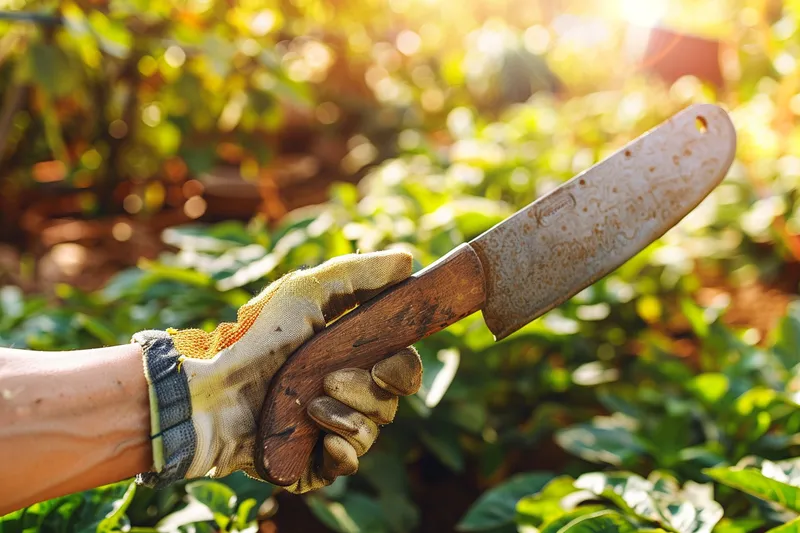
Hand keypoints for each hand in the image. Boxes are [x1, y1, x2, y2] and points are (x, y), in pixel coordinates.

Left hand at [133, 250, 421, 491]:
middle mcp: (343, 394)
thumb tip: (408, 259)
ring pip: (371, 431)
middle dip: (367, 391)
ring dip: (346, 417)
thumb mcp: (305, 292)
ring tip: (308, 406)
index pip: (400, 367)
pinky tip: (321, 439)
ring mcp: (328, 430)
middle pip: (390, 401)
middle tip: (330, 380)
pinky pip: (348, 464)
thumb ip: (358, 274)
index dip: (403, 369)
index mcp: (348, 356)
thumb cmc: (257, 337)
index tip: (385, 364)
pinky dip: (340, 451)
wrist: (214, 391)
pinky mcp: (311, 464)